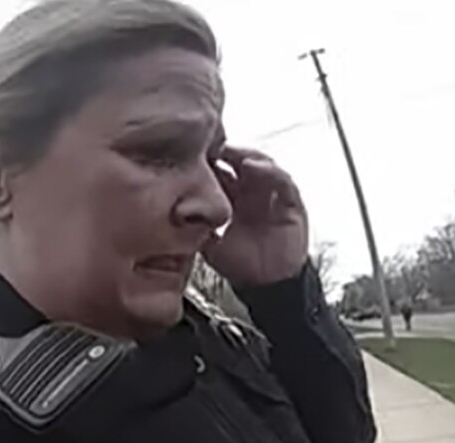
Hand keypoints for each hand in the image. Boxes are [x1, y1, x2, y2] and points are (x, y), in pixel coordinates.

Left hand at [203, 146, 308, 286]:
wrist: (267, 285)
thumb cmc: (240, 265)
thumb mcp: (208, 243)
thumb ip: (193, 227)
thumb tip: (165, 214)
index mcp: (231, 198)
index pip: (219, 170)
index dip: (207, 160)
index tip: (191, 153)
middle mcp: (251, 192)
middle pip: (238, 160)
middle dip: (224, 150)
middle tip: (209, 145)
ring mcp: (271, 195)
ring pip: (260, 164)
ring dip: (245, 155)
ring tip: (231, 152)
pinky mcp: (290, 202)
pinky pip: (283, 181)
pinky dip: (270, 171)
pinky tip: (255, 167)